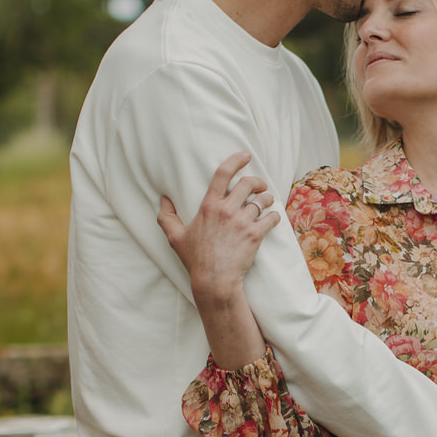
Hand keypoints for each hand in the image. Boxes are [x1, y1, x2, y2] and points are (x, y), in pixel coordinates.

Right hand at [158, 151, 279, 299]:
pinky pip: (271, 218)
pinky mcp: (255, 235)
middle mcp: (227, 210)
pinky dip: (274, 216)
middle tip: (259, 185)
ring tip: (267, 201)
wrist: (214, 281)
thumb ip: (166, 216)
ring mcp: (242, 222)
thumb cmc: (195, 259)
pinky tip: (272, 218)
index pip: (223, 174)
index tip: (245, 155)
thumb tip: (163, 199)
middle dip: (257, 181)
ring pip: (262, 201)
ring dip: (267, 199)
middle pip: (248, 184)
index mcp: (209, 206)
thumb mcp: (175, 237)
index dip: (236, 160)